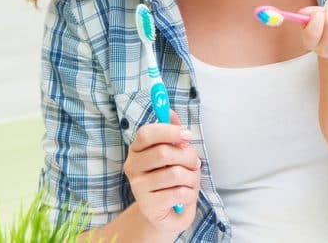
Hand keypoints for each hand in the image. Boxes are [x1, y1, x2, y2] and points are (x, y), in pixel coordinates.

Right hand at [123, 110, 199, 234]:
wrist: (166, 214)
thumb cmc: (172, 180)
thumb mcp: (174, 154)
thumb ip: (172, 133)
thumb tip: (170, 112)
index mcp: (137, 150)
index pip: (146, 133)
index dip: (169, 131)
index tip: (188, 135)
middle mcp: (132, 167)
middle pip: (163, 152)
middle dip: (187, 156)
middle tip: (194, 163)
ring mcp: (138, 188)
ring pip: (175, 173)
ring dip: (191, 177)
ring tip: (190, 181)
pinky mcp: (149, 206)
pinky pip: (179, 192)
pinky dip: (190, 193)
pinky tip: (185, 196)